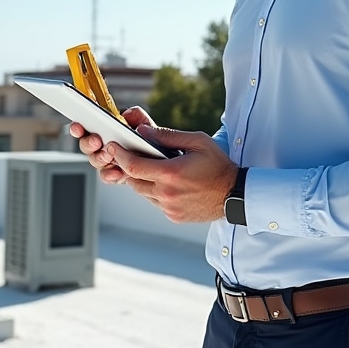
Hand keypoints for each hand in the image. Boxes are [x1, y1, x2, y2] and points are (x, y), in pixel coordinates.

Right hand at [70, 107, 155, 184]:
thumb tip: (127, 114)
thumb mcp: (147, 124)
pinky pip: (108, 176)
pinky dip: (110, 174)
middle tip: (96, 140)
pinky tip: (117, 172)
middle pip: (86, 145)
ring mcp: (109, 161)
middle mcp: (104, 145)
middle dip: (88, 143)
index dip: (78, 127)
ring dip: (100, 158)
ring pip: (96, 161)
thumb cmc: (151, 140)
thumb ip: (137, 117)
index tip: (78, 126)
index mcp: (106, 130)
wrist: (161, 159)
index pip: (86, 127)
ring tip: (109, 155)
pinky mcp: (117, 174)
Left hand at [104, 126, 238, 223]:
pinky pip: (154, 202)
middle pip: (133, 180)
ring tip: (158, 170)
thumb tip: (144, 131)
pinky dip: (156, 192)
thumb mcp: (197, 142)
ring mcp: (169, 208)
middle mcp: (167, 193)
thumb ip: (168, 136)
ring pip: (143, 192)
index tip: (113, 147)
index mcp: (171, 173)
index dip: (119, 156)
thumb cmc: (218, 166)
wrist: (235, 194)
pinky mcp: (173, 216)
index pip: (133, 166)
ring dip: (144, 180)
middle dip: (131, 168)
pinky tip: (170, 184)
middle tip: (136, 156)